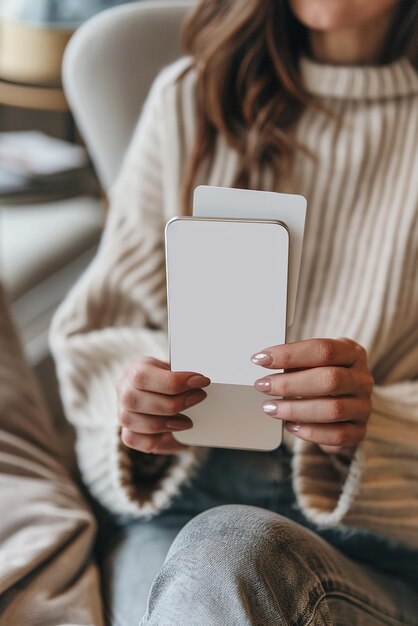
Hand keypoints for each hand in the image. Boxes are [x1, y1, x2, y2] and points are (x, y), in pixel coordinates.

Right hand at [117, 357, 209, 453]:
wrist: (166, 395)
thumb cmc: (172, 379)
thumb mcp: (177, 369)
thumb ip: (183, 372)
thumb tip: (199, 379)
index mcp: (134, 368)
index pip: (143, 376)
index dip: (173, 381)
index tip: (201, 381)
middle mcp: (123, 389)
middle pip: (136, 400)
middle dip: (173, 403)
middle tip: (199, 397)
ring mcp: (122, 412)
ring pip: (133, 421)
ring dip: (165, 423)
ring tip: (188, 420)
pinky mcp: (126, 433)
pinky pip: (133, 439)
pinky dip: (156, 438)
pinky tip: (174, 431)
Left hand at [251, 338, 373, 458]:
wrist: (346, 407)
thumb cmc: (323, 378)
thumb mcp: (314, 363)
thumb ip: (295, 362)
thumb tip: (264, 362)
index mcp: (352, 353)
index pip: (324, 350)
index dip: (290, 354)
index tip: (261, 359)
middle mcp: (362, 379)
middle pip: (330, 379)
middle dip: (290, 383)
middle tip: (263, 385)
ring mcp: (363, 406)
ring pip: (333, 409)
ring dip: (295, 409)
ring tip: (270, 407)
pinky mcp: (359, 431)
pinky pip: (336, 435)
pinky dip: (309, 432)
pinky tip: (290, 425)